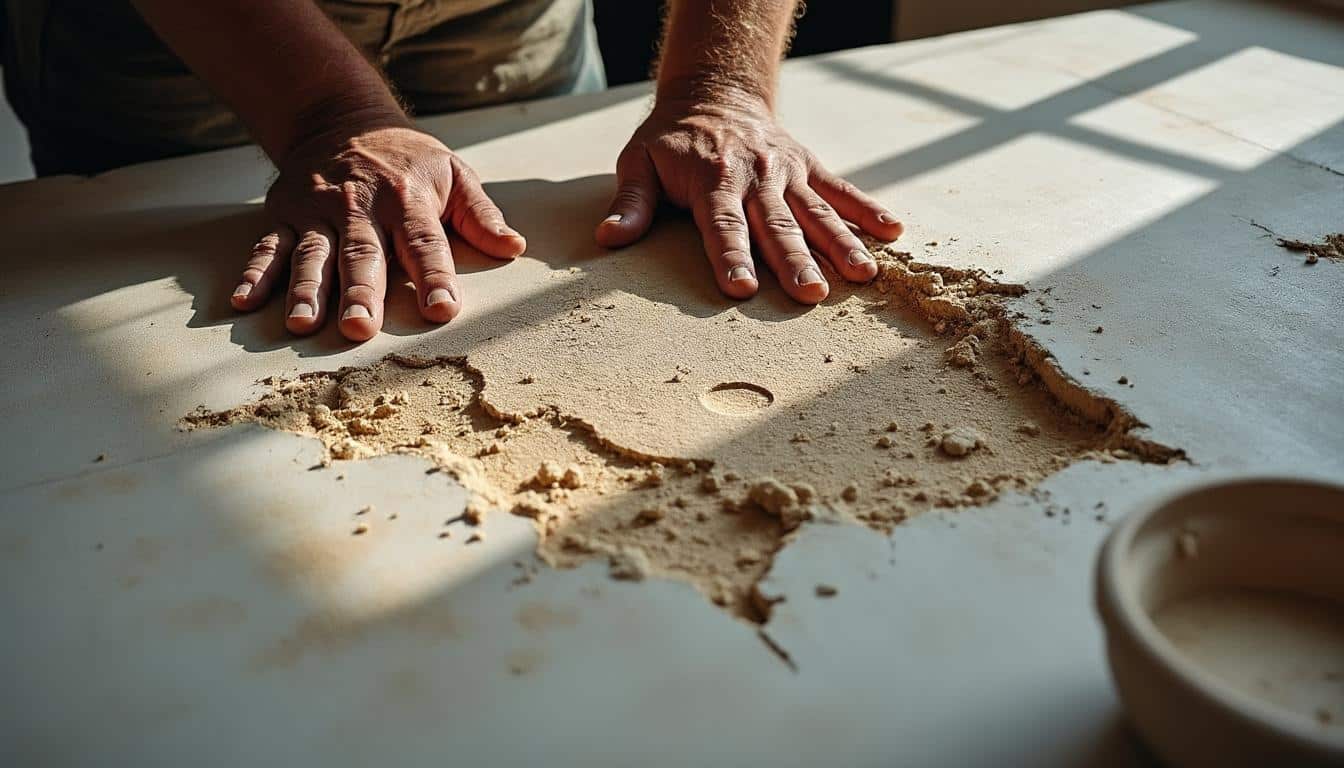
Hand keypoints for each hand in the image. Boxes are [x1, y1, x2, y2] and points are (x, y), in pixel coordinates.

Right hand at [230, 115, 526, 340]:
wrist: (340, 117)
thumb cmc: (408, 159)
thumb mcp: (453, 173)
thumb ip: (480, 214)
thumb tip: (513, 247)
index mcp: (407, 198)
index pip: (424, 242)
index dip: (434, 277)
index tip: (443, 311)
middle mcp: (359, 205)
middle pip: (362, 253)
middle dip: (361, 291)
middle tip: (360, 329)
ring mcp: (318, 210)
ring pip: (313, 255)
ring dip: (307, 290)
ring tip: (304, 324)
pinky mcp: (286, 215)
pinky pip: (269, 246)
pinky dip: (256, 274)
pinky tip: (246, 302)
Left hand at [595, 98, 903, 303]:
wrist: (716, 94)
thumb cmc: (671, 141)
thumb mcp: (639, 162)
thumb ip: (630, 201)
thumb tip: (608, 238)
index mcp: (711, 178)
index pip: (722, 224)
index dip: (732, 256)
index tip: (742, 289)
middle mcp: (754, 176)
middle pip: (776, 225)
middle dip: (795, 261)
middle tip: (811, 294)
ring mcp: (786, 172)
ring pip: (815, 212)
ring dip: (840, 244)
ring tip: (862, 275)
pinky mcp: (808, 168)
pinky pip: (841, 190)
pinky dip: (867, 209)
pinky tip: (892, 233)